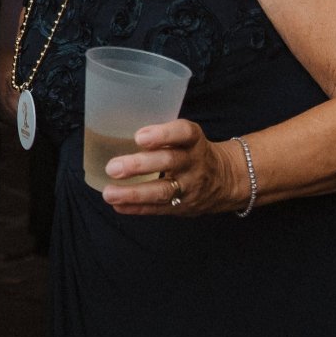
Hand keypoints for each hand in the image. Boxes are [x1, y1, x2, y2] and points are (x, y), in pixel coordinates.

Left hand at [101, 114, 243, 217]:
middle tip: (112, 167)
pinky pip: (159, 209)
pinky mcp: (183, 208)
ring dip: (133, 193)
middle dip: (139, 165)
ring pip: (163, 191)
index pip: (184, 133)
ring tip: (109, 193)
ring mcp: (189, 188)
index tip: (139, 136)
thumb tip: (119, 127)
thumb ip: (163, 134)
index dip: (163, 134)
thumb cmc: (194, 151)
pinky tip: (118, 206)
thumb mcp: (188, 136)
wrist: (226, 181)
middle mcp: (194, 163)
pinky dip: (137, 208)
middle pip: (169, 162)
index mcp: (195, 140)